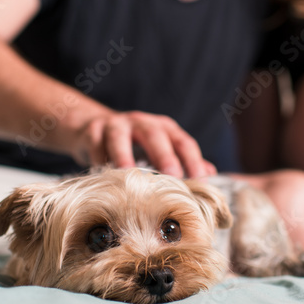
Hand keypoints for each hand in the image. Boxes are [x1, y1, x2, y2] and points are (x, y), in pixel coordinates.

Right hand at [70, 111, 216, 178]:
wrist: (93, 128)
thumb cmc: (134, 145)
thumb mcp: (160, 149)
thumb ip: (183, 161)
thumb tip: (210, 172)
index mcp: (164, 128)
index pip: (184, 141)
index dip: (193, 160)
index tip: (201, 181)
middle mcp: (142, 122)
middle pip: (155, 134)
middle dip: (164, 154)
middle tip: (172, 175)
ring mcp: (116, 124)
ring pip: (120, 137)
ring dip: (124, 155)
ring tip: (129, 174)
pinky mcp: (93, 131)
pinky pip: (95, 145)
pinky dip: (98, 159)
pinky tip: (101, 174)